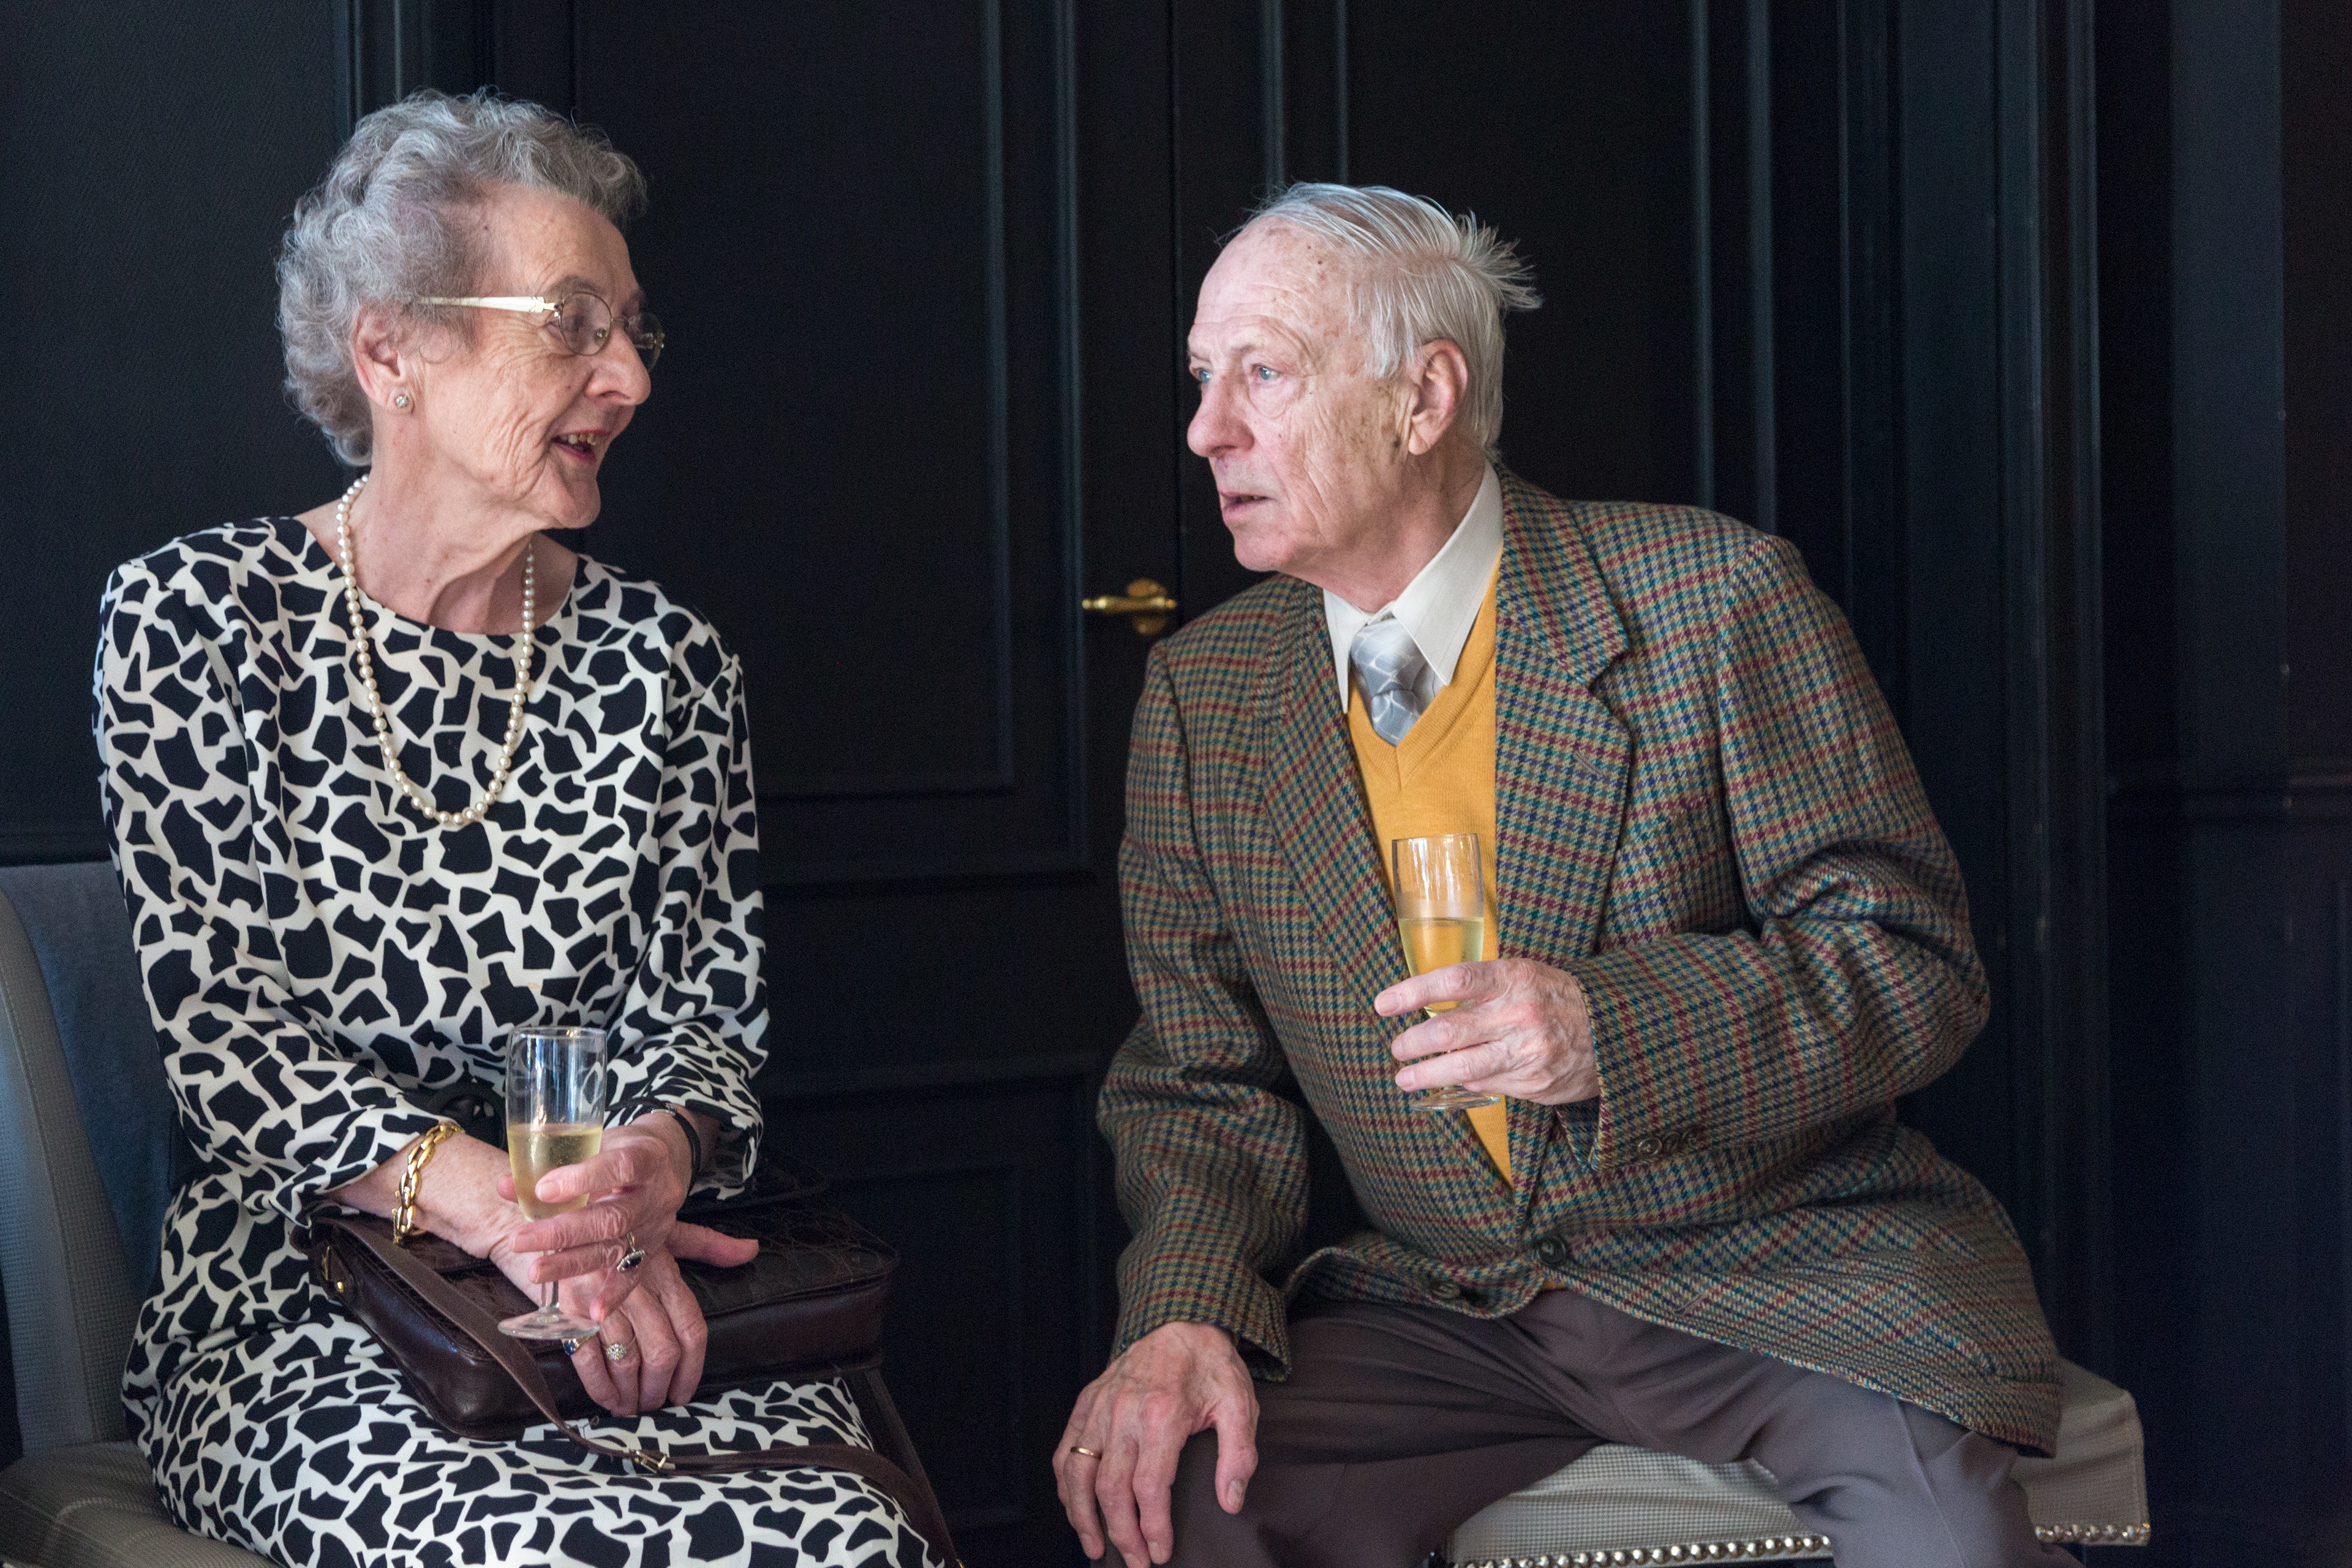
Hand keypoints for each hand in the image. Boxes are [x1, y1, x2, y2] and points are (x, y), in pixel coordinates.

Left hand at [494, 1117, 755, 1321]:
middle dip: (562, 1233)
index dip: (583, 1178)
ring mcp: (654, 1227)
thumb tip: (505, 1186)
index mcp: (647, 1158)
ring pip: (615, 1248)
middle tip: (518, 1239)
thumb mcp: (596, 1143)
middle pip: (611, 1218)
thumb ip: (553, 1163)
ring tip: (536, 1271)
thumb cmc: (622, 1148)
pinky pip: (632, 1276)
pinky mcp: (650, 1251)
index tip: (542, 1189)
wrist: (666, 1162)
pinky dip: (613, 1295)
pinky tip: (594, 1312)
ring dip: (572, 1263)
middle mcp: (655, 1196)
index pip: (620, 1167)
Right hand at [545, 1229, 754, 1415]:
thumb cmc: (620, 1231)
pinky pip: (588, 1359)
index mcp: (666, 1273)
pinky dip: (600, 1386)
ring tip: (632, 1407)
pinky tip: (608, 1399)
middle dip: (659, 1387)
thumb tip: (750, 1250)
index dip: (692, 1368)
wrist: (562, 1220)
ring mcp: (602, 1303)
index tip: (684, 1393)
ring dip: (631, 1393)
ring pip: (627, 1361)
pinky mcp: (570, 1312)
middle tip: (654, 1403)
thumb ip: (709, 1245)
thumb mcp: (666, 1230)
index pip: (691, 1329)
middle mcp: (638, 1291)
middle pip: (661, 1352)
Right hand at [1054, 1321, 1257, 1566]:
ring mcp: (1100, 1407)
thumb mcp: (1240, 1404)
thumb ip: (1238, 1456)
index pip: (1150, 1487)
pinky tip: (1074, 1508)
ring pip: (1077, 1473)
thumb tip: (1231, 1502)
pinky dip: (1064, 1485)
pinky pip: (1065, 1450)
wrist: (1181, 1318)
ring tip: (1094, 1547)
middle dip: (1120, 1534)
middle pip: (1111, 1488)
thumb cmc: (1211, 1366)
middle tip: (1135, 1563)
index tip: (1160, 1553)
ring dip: (1082, 1516)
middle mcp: (1123, 1413)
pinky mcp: (1087, 1402)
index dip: (1153, 1527)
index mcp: (1162, 1415)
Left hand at [1375, 957, 1598, 1104]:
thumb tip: (1433, 1008)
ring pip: (1461, 1066)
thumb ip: (1484, 989)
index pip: (1454, 980)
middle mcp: (1519, 1013)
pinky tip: (1448, 1081)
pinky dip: (1462, 1082)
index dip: (1413, 992)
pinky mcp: (1533, 1082)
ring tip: (1404, 1076)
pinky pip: (1485, 1083)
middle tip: (1396, 1048)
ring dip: (1425, 1073)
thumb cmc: (1557, 1000)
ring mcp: (1526, 1051)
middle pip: (1448, 1029)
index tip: (1384, 1004)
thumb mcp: (1525, 977)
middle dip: (1412, 1042)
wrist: (1615, 1031)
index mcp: (1514, 978)